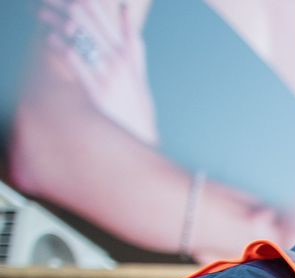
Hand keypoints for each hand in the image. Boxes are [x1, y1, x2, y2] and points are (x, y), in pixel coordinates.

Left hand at [41, 0, 157, 143]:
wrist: (138, 137)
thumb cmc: (136, 108)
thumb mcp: (139, 75)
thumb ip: (134, 46)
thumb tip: (127, 14)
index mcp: (130, 57)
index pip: (110, 21)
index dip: (92, 6)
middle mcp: (121, 64)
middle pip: (93, 26)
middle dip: (71, 10)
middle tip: (53, 4)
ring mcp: (110, 76)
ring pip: (83, 40)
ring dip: (60, 24)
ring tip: (45, 16)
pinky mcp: (98, 91)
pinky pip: (78, 63)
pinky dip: (64, 47)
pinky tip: (52, 40)